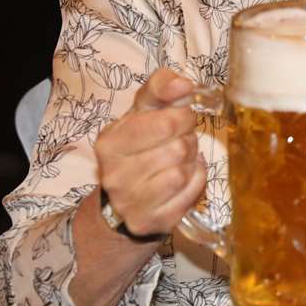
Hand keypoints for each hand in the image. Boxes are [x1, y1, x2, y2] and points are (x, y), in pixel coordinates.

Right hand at [94, 69, 205, 238]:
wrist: (125, 200)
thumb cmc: (140, 146)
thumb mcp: (143, 111)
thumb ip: (160, 88)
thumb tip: (183, 83)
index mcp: (110, 142)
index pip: (165, 122)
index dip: (182, 117)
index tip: (178, 119)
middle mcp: (114, 174)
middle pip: (178, 148)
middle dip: (186, 141)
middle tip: (178, 143)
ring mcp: (132, 202)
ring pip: (184, 172)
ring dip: (190, 163)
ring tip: (177, 161)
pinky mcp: (152, 221)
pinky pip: (191, 193)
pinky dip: (195, 182)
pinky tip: (182, 180)